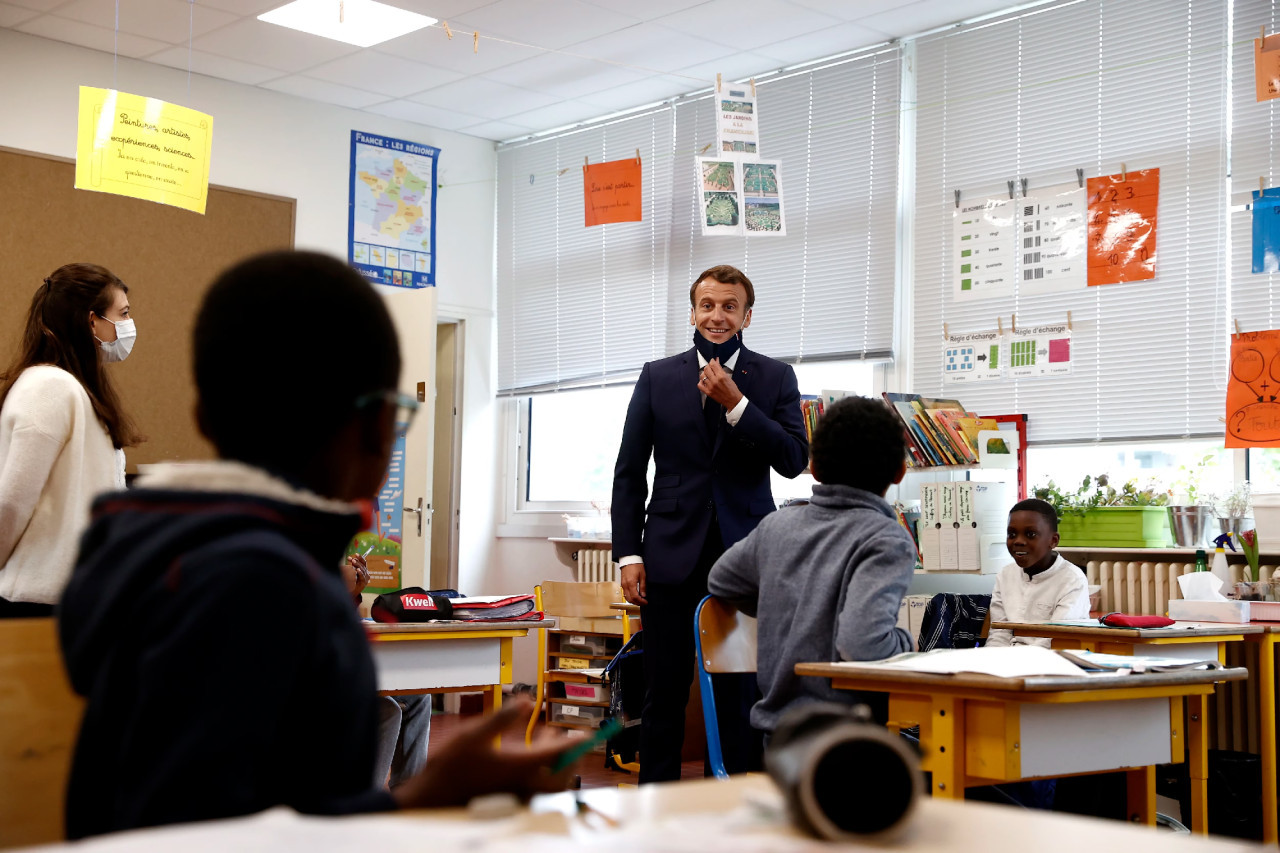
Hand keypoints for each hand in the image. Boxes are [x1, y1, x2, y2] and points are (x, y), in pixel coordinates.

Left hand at [343, 554, 370, 596]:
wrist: (352, 592)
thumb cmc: (352, 581)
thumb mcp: (353, 572)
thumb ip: (353, 566)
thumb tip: (350, 558)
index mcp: (364, 570)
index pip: (364, 562)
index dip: (360, 557)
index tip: (356, 554)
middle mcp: (366, 573)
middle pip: (363, 565)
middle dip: (357, 561)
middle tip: (352, 559)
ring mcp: (366, 577)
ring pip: (363, 569)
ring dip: (358, 565)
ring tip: (353, 562)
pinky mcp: (364, 582)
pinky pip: (362, 576)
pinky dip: (360, 572)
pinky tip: (357, 569)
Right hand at [393, 698, 576, 808]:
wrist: (432, 797)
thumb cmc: (450, 766)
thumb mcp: (474, 733)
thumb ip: (503, 717)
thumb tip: (528, 701)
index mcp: (519, 767)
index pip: (558, 754)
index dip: (573, 742)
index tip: (585, 732)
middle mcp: (523, 784)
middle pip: (561, 774)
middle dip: (568, 755)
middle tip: (565, 735)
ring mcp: (517, 794)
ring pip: (550, 783)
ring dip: (554, 761)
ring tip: (542, 736)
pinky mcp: (510, 798)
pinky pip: (537, 787)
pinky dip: (541, 770)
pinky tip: (527, 752)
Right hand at [621, 562, 646, 604]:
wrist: (629, 559)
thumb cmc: (635, 565)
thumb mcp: (643, 575)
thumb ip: (643, 586)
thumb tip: (643, 595)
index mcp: (631, 583)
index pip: (635, 597)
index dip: (641, 601)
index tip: (645, 602)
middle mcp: (625, 585)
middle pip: (630, 599)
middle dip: (637, 603)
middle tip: (643, 603)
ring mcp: (623, 585)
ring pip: (626, 597)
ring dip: (633, 601)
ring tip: (639, 600)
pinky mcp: (622, 584)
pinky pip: (625, 593)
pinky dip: (630, 597)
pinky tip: (634, 596)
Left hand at [698, 358, 742, 410]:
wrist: (733, 400)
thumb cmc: (732, 389)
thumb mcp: (728, 376)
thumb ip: (720, 369)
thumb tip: (716, 362)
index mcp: (721, 376)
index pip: (713, 364)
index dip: (712, 361)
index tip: (712, 361)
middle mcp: (715, 381)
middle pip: (706, 369)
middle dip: (708, 366)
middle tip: (710, 367)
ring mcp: (710, 386)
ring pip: (702, 376)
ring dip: (704, 374)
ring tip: (708, 374)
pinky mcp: (708, 392)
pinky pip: (699, 385)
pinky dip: (700, 382)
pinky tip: (704, 381)